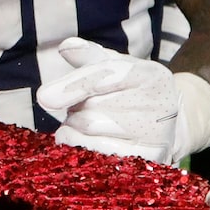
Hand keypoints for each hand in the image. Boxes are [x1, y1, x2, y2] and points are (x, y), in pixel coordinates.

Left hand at [41, 37, 209, 165]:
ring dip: (75, 129)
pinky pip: (98, 157)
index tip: (43, 97)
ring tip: (89, 124)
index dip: (72, 86)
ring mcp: (155, 136)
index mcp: (151, 75)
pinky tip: (88, 143)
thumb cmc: (132, 92)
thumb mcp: (116, 67)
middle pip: (91, 109)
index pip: (104, 77)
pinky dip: (82, 149)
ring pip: (89, 133)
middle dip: (74, 109)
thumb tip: (67, 47)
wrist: (166, 126)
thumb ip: (91, 56)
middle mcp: (159, 105)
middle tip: (83, 108)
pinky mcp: (148, 162)